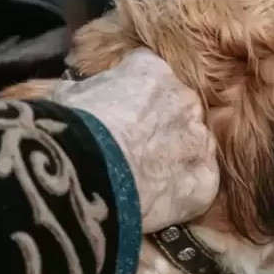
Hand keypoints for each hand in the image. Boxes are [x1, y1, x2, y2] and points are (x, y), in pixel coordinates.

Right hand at [50, 49, 218, 232]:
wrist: (85, 172)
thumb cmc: (69, 128)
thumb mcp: (68, 94)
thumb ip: (87, 91)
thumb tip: (78, 94)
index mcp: (151, 70)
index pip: (148, 75)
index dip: (131, 99)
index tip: (116, 115)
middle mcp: (184, 98)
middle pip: (177, 110)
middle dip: (158, 127)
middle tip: (131, 151)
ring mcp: (199, 140)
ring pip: (192, 147)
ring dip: (174, 160)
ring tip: (143, 180)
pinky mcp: (205, 179)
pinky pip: (198, 184)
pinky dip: (182, 194)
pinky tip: (157, 203)